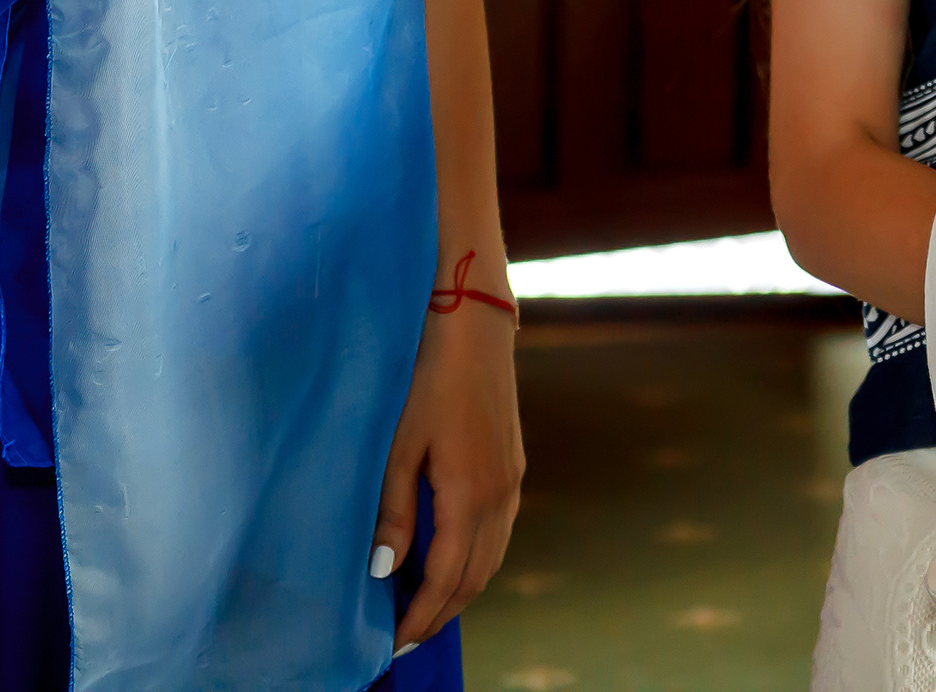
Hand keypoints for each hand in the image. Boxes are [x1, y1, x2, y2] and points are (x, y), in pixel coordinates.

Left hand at [373, 294, 523, 648]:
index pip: (447, 578)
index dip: (421, 617)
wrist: (472, 327)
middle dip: (441, 613)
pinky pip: (499, 531)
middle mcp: (501, 494)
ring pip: (493, 556)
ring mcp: (512, 479)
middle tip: (403, 638)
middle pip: (476, 577)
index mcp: (471, 494)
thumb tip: (385, 572)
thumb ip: (393, 512)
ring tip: (423, 607)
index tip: (392, 644)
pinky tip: (450, 558)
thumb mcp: (397, 446)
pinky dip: (476, 560)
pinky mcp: (513, 465)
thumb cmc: (424, 380)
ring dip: (461, 589)